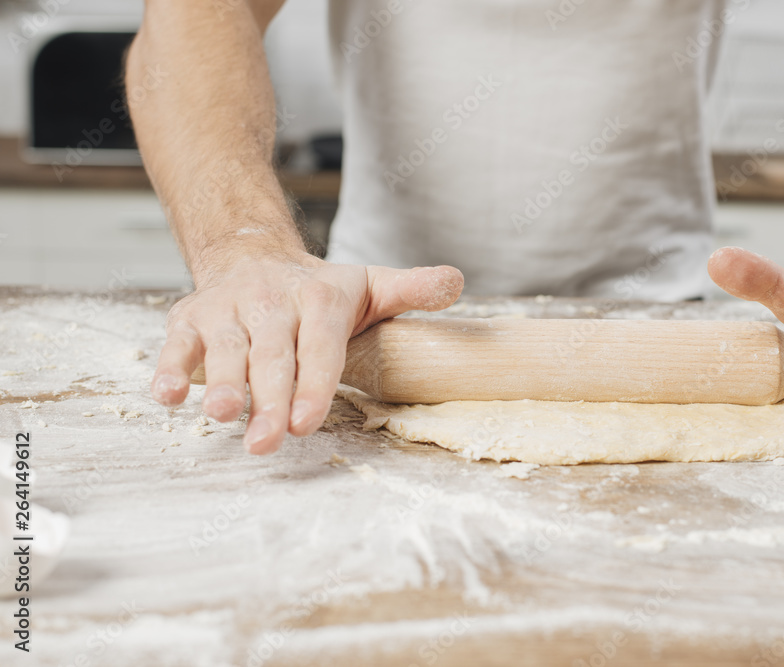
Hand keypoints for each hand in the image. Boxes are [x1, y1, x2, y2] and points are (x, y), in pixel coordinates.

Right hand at [150, 251, 463, 453]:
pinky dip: (169, 367)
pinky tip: (167, 396)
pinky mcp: (191, 317)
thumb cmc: (319, 289)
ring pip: (224, 349)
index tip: (308, 420)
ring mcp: (228, 309)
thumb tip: (457, 282)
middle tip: (268, 440)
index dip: (314, 383)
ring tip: (221, 414)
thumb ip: (410, 290)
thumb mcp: (370, 285)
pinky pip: (178, 343)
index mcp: (321, 297)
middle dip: (269, 398)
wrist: (254, 255)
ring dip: (219, 381)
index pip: (320, 345)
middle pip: (271, 355)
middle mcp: (272, 300)